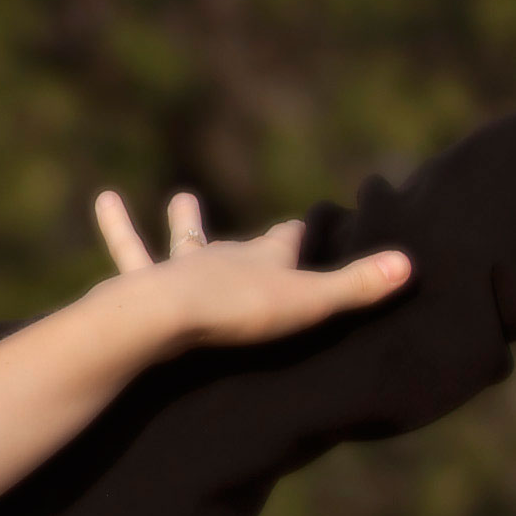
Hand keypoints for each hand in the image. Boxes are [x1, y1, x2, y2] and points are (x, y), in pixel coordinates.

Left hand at [87, 188, 414, 344]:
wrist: (165, 317)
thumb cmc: (239, 313)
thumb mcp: (309, 304)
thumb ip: (358, 287)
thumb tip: (411, 264)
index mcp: (265, 261)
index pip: (291, 242)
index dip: (304, 236)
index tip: (313, 225)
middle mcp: (223, 258)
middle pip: (244, 246)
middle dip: (258, 240)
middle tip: (271, 233)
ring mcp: (179, 270)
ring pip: (183, 242)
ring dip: (183, 222)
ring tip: (179, 198)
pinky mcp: (140, 285)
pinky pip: (126, 249)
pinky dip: (117, 224)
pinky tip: (104, 199)